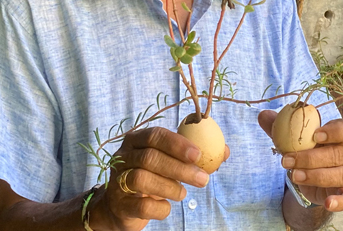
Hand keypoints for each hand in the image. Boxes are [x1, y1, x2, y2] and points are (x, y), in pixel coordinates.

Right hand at [91, 126, 229, 230]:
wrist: (122, 207)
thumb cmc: (152, 177)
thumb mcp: (170, 163)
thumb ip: (193, 156)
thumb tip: (224, 151)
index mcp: (136, 140)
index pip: (155, 135)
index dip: (177, 144)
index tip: (198, 154)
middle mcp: (123, 157)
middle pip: (150, 157)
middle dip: (180, 168)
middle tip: (202, 179)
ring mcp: (117, 180)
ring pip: (142, 179)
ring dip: (170, 187)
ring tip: (183, 194)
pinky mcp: (119, 204)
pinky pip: (142, 205)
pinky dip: (160, 208)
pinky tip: (167, 207)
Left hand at [258, 111, 342, 212]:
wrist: (306, 174)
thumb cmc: (303, 149)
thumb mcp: (291, 136)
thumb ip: (278, 125)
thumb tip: (263, 115)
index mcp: (341, 134)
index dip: (338, 131)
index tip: (316, 135)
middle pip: (339, 153)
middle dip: (311, 157)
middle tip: (287, 160)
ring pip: (340, 174)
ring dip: (315, 176)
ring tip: (294, 175)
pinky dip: (341, 201)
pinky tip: (328, 203)